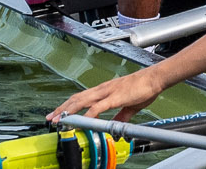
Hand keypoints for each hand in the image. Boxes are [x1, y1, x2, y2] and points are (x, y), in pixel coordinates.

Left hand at [50, 68, 164, 124]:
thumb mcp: (129, 105)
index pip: (81, 98)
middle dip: (62, 109)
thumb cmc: (143, 88)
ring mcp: (108, 92)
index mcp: (105, 90)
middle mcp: (103, 89)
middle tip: (50, 118)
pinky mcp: (115, 97)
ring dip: (69, 111)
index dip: (68, 106)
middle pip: (77, 99)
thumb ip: (119, 116)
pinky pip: (99, 107)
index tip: (59, 114)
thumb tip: (114, 126)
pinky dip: (88, 114)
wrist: (155, 78)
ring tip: (59, 119)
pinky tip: (82, 121)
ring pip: (83, 101)